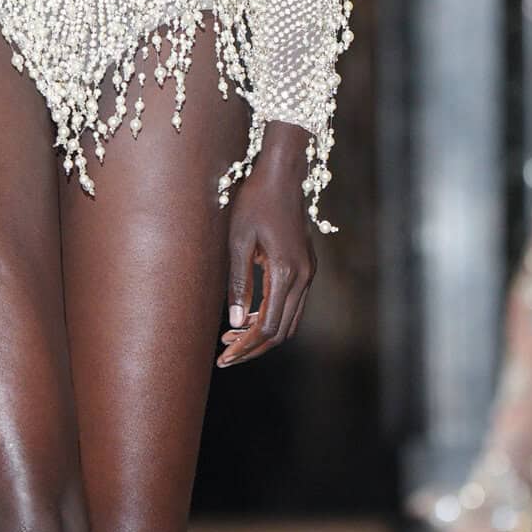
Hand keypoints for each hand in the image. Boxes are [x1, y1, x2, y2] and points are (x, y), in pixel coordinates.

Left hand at [218, 121, 316, 366]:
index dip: (245, 346)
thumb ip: (238, 282)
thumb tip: (235, 323)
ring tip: (231, 339)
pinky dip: (271, 317)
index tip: (223, 356)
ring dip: (262, 334)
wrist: (282, 175)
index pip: (267, 326)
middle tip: (224, 355)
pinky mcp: (306, 268)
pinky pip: (291, 305)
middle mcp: (303, 277)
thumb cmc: (254, 202)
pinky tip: (247, 316)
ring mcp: (308, 273)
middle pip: (281, 331)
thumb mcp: (237, 241)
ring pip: (289, 321)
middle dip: (253, 347)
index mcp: (286, 273)